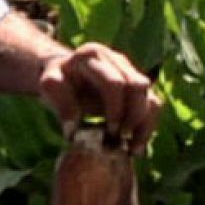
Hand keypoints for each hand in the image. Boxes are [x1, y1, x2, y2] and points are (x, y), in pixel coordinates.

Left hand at [38, 43, 159, 154]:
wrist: (66, 74)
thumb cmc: (57, 79)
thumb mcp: (50, 85)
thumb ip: (59, 101)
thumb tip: (73, 129)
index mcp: (92, 55)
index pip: (115, 83)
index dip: (116, 109)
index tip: (110, 132)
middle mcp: (116, 59)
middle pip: (138, 88)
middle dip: (133, 117)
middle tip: (120, 140)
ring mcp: (130, 72)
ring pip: (151, 97)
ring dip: (145, 125)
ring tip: (133, 149)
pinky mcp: (138, 88)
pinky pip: (153, 106)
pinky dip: (148, 127)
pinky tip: (136, 146)